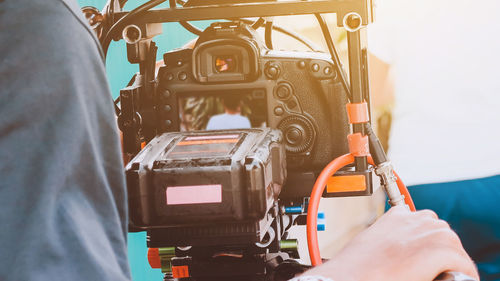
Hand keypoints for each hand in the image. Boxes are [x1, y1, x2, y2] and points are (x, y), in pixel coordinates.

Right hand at [301, 206, 478, 280]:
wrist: (350, 275)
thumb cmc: (356, 266)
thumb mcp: (372, 243)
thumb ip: (391, 240)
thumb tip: (400, 252)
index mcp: (397, 214)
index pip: (423, 223)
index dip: (425, 243)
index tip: (423, 257)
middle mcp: (415, 218)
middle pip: (442, 233)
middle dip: (440, 252)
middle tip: (432, 270)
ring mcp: (429, 232)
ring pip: (454, 247)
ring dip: (452, 262)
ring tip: (440, 275)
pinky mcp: (440, 250)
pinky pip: (464, 264)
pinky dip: (463, 274)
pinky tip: (451, 280)